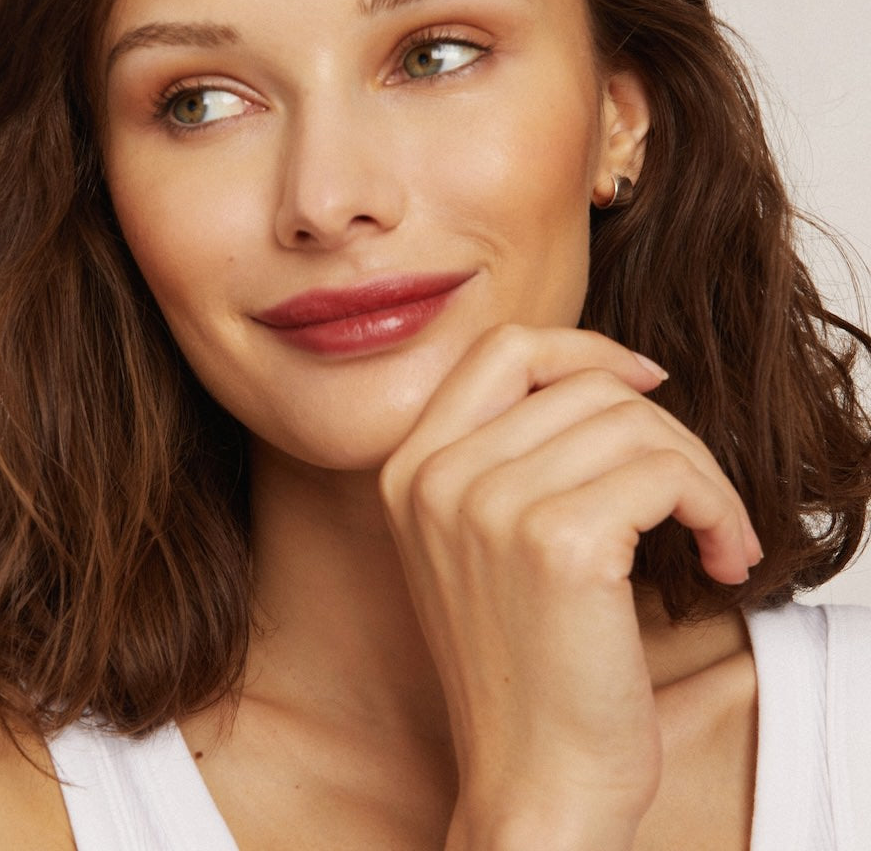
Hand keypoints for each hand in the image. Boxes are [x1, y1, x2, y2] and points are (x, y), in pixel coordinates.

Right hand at [378, 325, 760, 850]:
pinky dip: (719, 508)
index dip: (584, 349)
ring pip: (635, 424)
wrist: (533, 783)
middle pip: (585, 385)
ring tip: (715, 533)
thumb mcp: (478, 544)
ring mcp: (488, 506)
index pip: (503, 349)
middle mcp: (436, 477)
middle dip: (666, 430)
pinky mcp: (557, 543)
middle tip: (696, 494)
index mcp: (409, 470)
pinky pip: (667, 476)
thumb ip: (506, 455)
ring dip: (701, 475)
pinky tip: (722, 557)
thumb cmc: (523, 669)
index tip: (644, 380)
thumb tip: (605, 379)